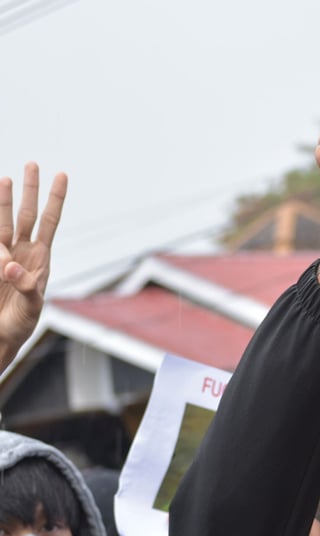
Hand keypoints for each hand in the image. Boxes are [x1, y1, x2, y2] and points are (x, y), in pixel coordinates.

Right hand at [0, 162, 66, 367]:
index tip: (62, 175)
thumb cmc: (21, 323)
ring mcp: (2, 254)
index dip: (56, 199)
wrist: (1, 336)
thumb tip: (10, 265)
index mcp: (41, 257)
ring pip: (3, 221)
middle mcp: (22, 250)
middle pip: (26, 213)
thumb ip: (26, 286)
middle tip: (31, 163)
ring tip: (4, 178)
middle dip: (29, 189)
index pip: (49, 221)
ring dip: (2, 201)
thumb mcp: (32, 307)